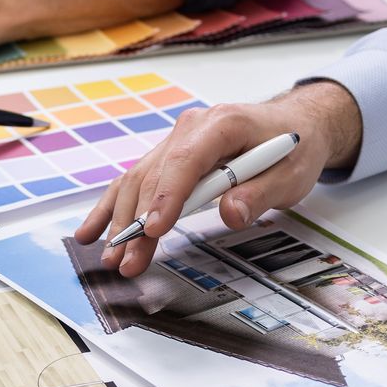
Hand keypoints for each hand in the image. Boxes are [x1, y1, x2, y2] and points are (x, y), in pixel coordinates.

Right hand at [71, 82, 362, 276]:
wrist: (294, 126)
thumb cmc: (293, 148)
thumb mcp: (290, 174)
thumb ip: (260, 194)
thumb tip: (230, 213)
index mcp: (222, 124)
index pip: (186, 161)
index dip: (167, 196)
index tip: (154, 229)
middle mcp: (191, 128)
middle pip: (155, 177)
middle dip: (138, 223)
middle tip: (128, 261)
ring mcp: (176, 141)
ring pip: (138, 181)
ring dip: (121, 222)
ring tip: (110, 258)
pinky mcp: (169, 157)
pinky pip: (135, 181)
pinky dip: (113, 207)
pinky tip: (92, 232)